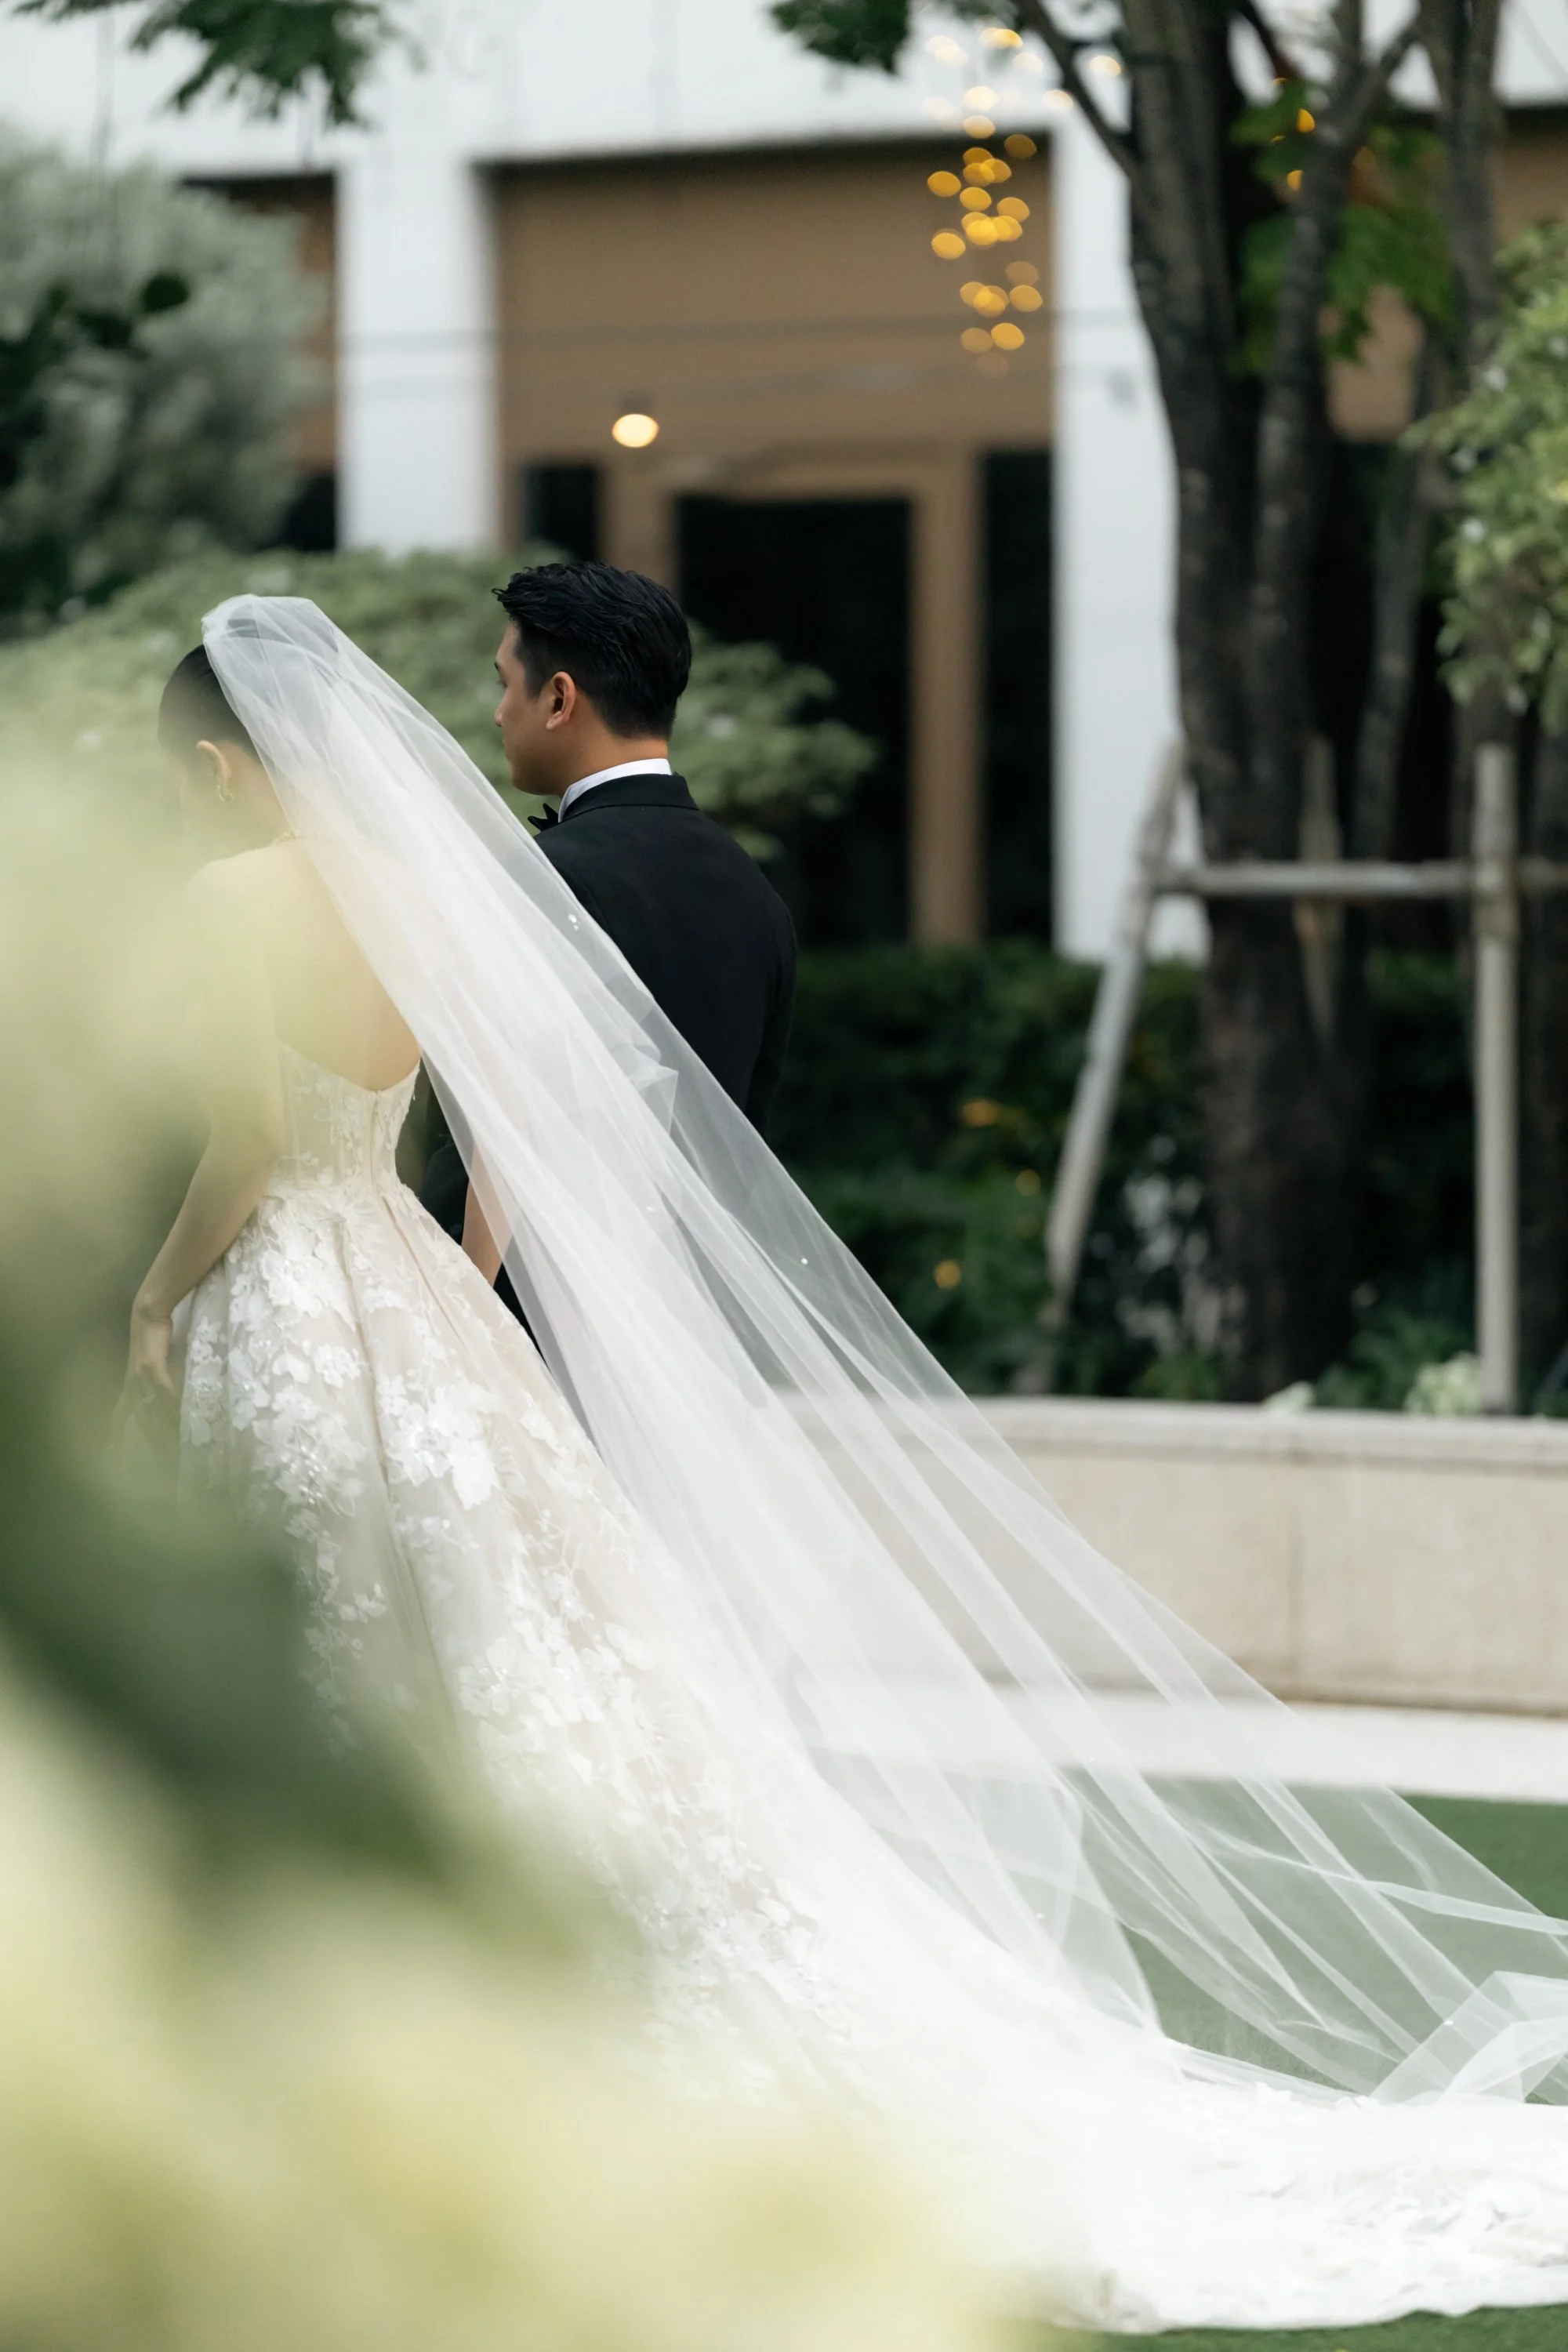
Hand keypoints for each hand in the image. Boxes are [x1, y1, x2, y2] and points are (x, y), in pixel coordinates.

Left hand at [120, 1300, 177, 1443]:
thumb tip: (169, 1395)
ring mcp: (141, 1375)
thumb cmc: (153, 1336)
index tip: (115, 1452)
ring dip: (162, 1425)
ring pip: (151, 1407)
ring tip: (173, 1441)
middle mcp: (133, 1383)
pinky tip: (180, 1412)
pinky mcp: (152, 1365)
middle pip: (138, 1418)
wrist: (147, 1312)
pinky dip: (171, 1402)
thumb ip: (160, 1378)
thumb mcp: (153, 1362)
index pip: (121, 1414)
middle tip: (160, 1457)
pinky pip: (163, 1389)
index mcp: (130, 1384)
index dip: (119, 1433)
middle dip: (148, 1438)